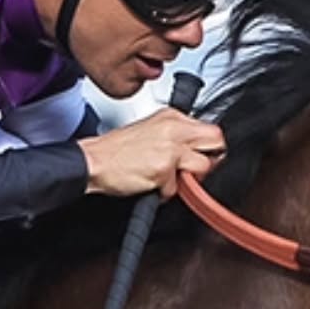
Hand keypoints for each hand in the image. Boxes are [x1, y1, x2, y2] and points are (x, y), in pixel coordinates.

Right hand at [79, 109, 225, 199]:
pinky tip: (151, 182)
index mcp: (172, 117)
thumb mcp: (151, 131)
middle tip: (192, 169)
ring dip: (189, 179)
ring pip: (204, 167)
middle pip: (216, 141)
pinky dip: (166, 192)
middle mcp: (174, 129)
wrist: (93, 161)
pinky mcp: (163, 169)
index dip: (208, 148)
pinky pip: (179, 188)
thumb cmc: (117, 150)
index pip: (211, 129)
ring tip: (167, 177)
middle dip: (210, 159)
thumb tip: (199, 149)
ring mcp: (170, 148)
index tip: (197, 156)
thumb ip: (177, 136)